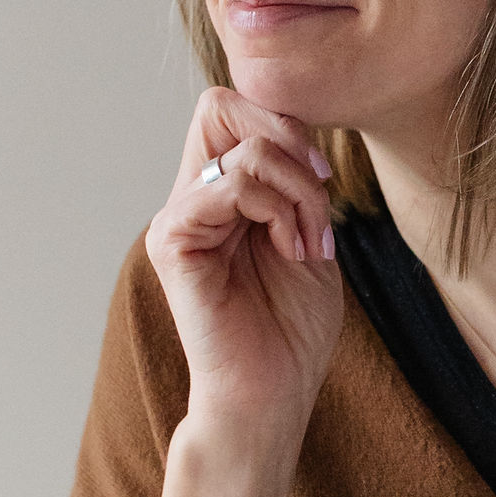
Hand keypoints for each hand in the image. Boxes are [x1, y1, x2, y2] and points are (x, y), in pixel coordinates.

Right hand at [145, 90, 344, 447]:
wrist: (274, 391)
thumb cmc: (292, 328)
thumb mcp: (307, 234)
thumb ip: (295, 181)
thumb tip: (294, 129)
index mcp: (218, 193)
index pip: (234, 110)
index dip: (284, 125)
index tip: (323, 178)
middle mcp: (191, 198)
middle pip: (219, 105)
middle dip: (286, 139)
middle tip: (317, 193)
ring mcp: (177, 218)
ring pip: (241, 149)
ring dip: (296, 190)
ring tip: (307, 241)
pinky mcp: (172, 242)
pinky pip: (228, 185)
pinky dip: (275, 208)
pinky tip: (290, 249)